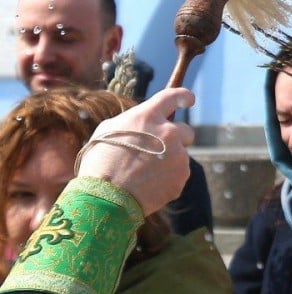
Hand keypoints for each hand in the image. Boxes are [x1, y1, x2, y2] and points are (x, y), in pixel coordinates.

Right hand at [76, 88, 194, 214]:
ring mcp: (179, 156)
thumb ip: (133, 123)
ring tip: (144, 174)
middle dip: (177, 138)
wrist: (106, 197)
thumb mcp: (109, 131)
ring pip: (180, 155)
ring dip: (168, 161)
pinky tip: (149, 185)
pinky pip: (178, 174)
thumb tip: (144, 124)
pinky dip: (168, 179)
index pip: (173, 97)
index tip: (188, 98)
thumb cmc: (100, 163)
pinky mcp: (182, 176)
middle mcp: (168, 133)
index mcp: (148, 117)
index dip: (183, 96)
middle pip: (186, 131)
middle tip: (161, 150)